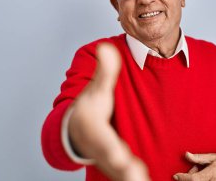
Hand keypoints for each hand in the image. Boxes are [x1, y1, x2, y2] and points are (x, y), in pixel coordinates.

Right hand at [68, 43, 149, 180]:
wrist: (79, 128)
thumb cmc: (90, 107)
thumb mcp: (97, 89)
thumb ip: (105, 71)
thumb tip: (105, 47)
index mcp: (93, 129)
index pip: (101, 140)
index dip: (110, 148)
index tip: (121, 157)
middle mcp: (99, 148)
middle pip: (111, 162)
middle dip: (123, 170)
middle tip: (136, 177)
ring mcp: (107, 159)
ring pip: (119, 173)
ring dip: (130, 179)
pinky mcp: (116, 166)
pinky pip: (125, 175)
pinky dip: (134, 179)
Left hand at [173, 152, 215, 180]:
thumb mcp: (211, 156)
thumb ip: (198, 158)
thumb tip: (186, 154)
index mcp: (212, 173)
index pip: (194, 179)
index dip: (183, 178)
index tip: (176, 175)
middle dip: (190, 178)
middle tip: (195, 170)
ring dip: (196, 179)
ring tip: (201, 173)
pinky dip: (200, 180)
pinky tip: (204, 177)